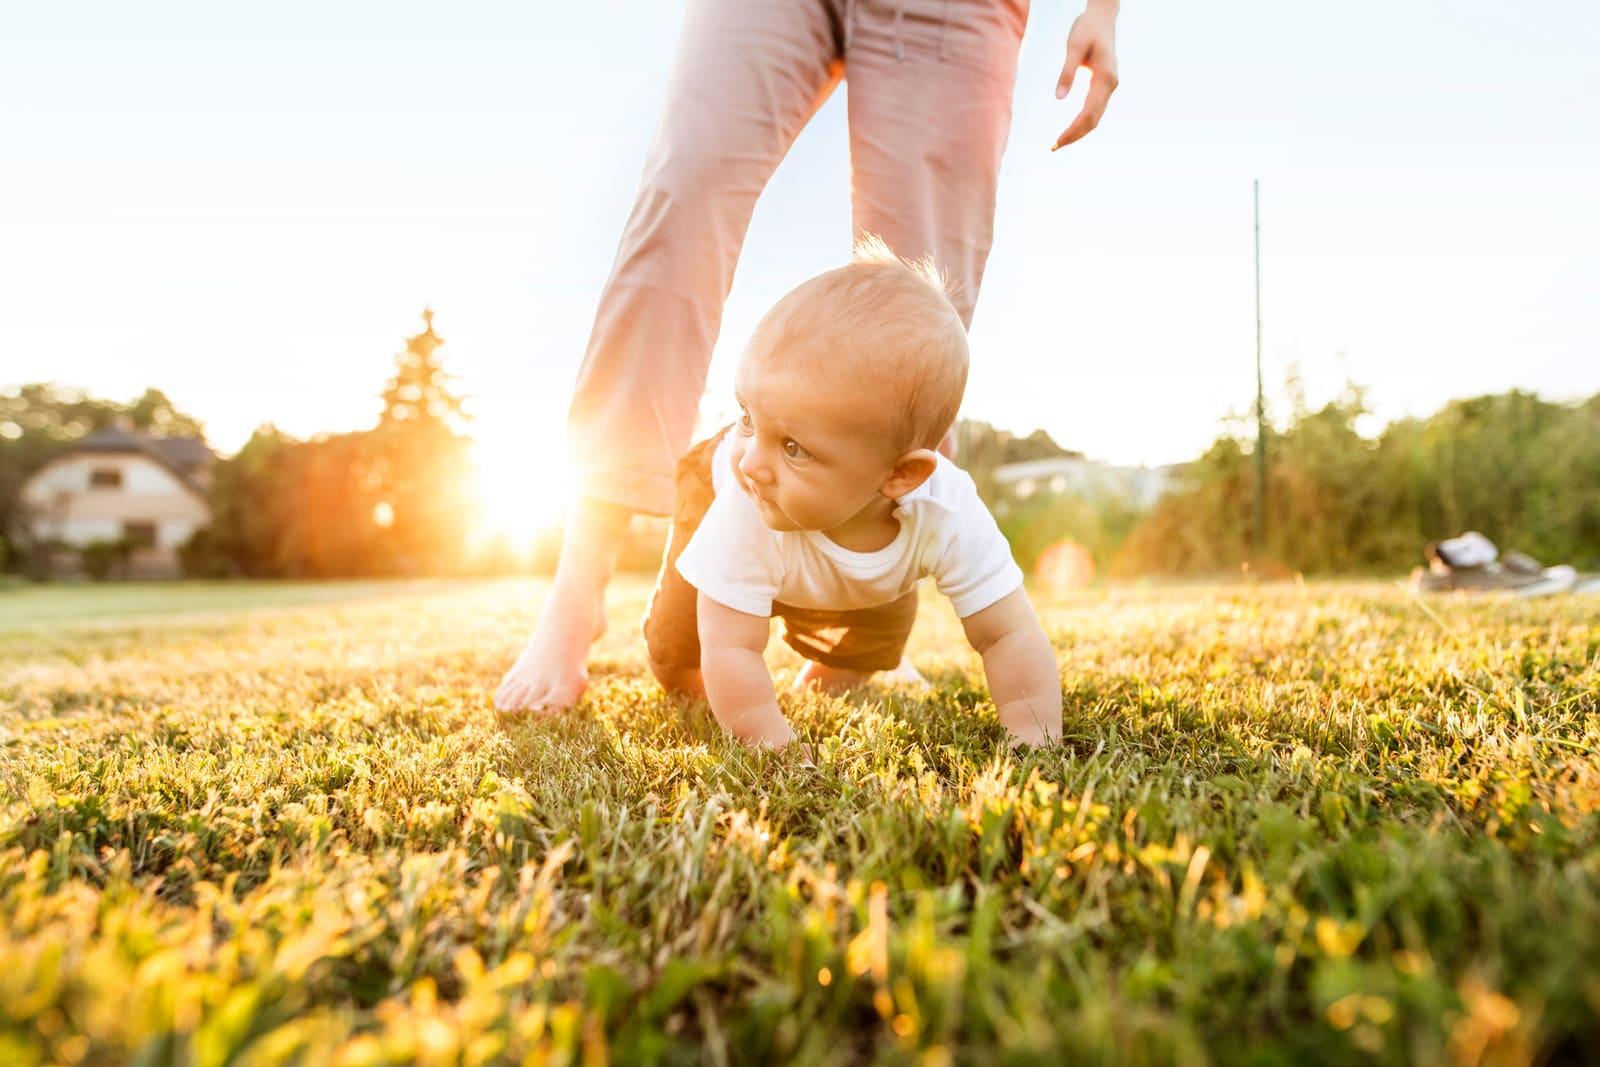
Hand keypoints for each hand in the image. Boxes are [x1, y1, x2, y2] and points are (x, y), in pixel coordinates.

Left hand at [1052, 2, 1119, 150]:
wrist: (1103, 17)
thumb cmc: (1087, 28)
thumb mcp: (1074, 46)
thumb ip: (1066, 72)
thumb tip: (1058, 99)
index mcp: (1106, 78)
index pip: (1088, 114)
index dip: (1072, 131)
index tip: (1056, 143)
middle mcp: (1111, 85)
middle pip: (1093, 120)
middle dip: (1074, 136)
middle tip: (1053, 148)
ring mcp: (1110, 86)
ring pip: (1096, 117)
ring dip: (1079, 132)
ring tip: (1059, 143)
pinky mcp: (1105, 85)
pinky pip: (1095, 110)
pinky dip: (1083, 122)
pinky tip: (1070, 129)